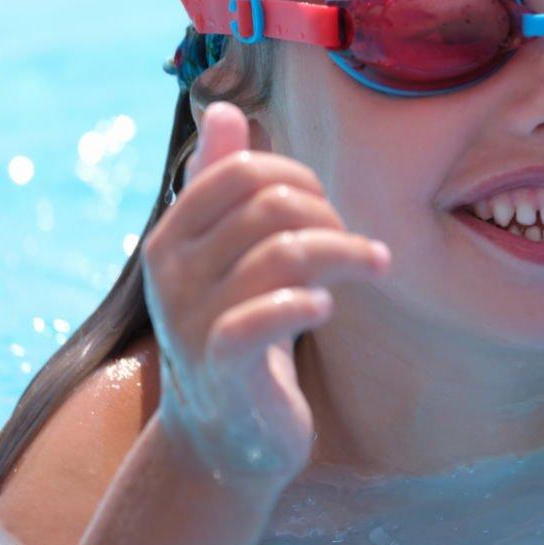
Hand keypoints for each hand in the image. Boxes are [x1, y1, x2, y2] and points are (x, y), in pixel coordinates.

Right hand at [139, 102, 387, 480]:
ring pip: (285, 253)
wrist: (222, 436)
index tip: (327, 209)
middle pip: (271, 206)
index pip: (240, 171)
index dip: (297, 177)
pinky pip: (267, 316)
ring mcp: (193, 320)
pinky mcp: (223, 366)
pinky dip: (308, 303)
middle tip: (355, 246)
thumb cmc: (233, 328)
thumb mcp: (222, 254)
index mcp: (171, 237)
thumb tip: (224, 108)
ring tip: (373, 266)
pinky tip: (327, 308)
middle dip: (330, 216)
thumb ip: (220, 184)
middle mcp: (172, 273)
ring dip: (347, 253)